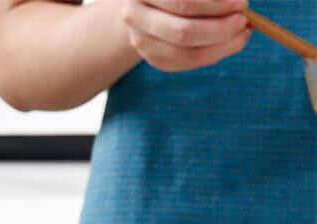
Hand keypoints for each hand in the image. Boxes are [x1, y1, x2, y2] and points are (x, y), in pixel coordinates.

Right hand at [121, 0, 250, 71]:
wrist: (147, 2)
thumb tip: (240, 7)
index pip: (184, 3)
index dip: (216, 5)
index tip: (242, 4)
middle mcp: (134, 16)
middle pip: (182, 32)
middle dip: (220, 29)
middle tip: (243, 22)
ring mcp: (139, 41)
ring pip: (185, 54)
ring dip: (219, 46)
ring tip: (240, 34)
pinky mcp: (151, 58)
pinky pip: (185, 64)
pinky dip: (211, 55)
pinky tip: (226, 44)